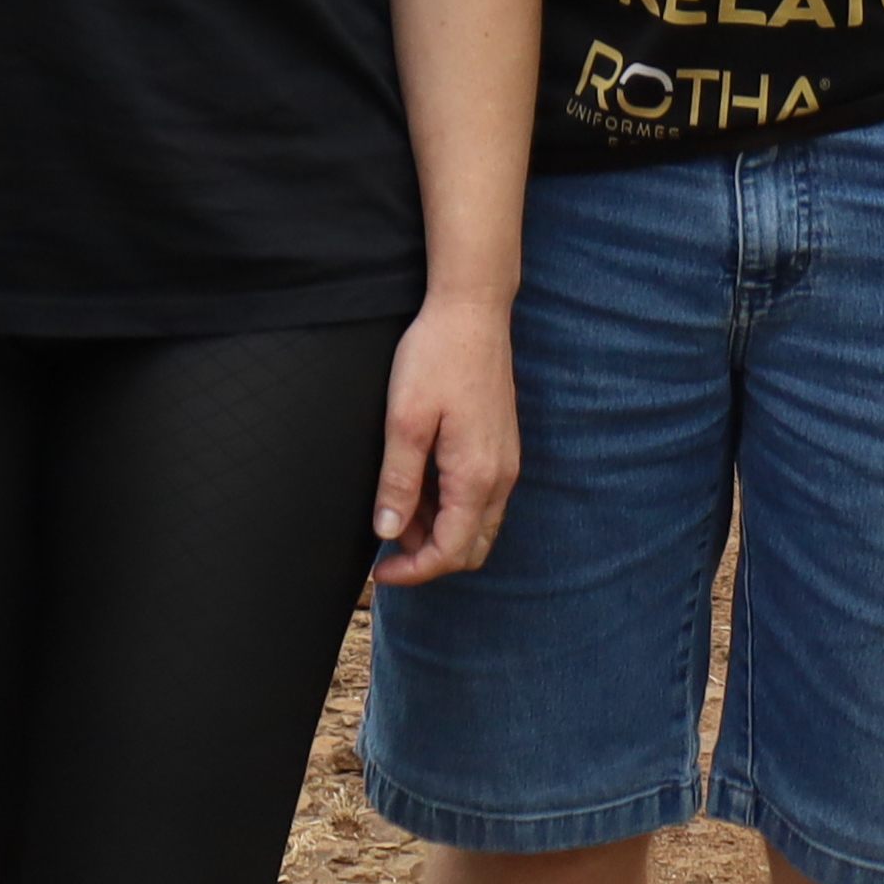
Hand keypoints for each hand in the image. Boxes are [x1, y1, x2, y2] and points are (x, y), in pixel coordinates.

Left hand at [370, 292, 518, 588]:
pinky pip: (479, 496)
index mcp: (476, 477)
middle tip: (387, 539)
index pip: (451, 553)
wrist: (471, 311)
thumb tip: (389, 533)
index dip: (414, 572)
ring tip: (396, 501)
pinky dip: (449, 505)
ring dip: (437, 529)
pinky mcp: (500, 446)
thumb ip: (399, 482)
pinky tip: (418, 480)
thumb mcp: (405, 420)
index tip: (379, 572)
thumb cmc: (435, 357)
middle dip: (428, 555)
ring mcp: (504, 462)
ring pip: (476, 524)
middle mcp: (500, 477)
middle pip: (471, 548)